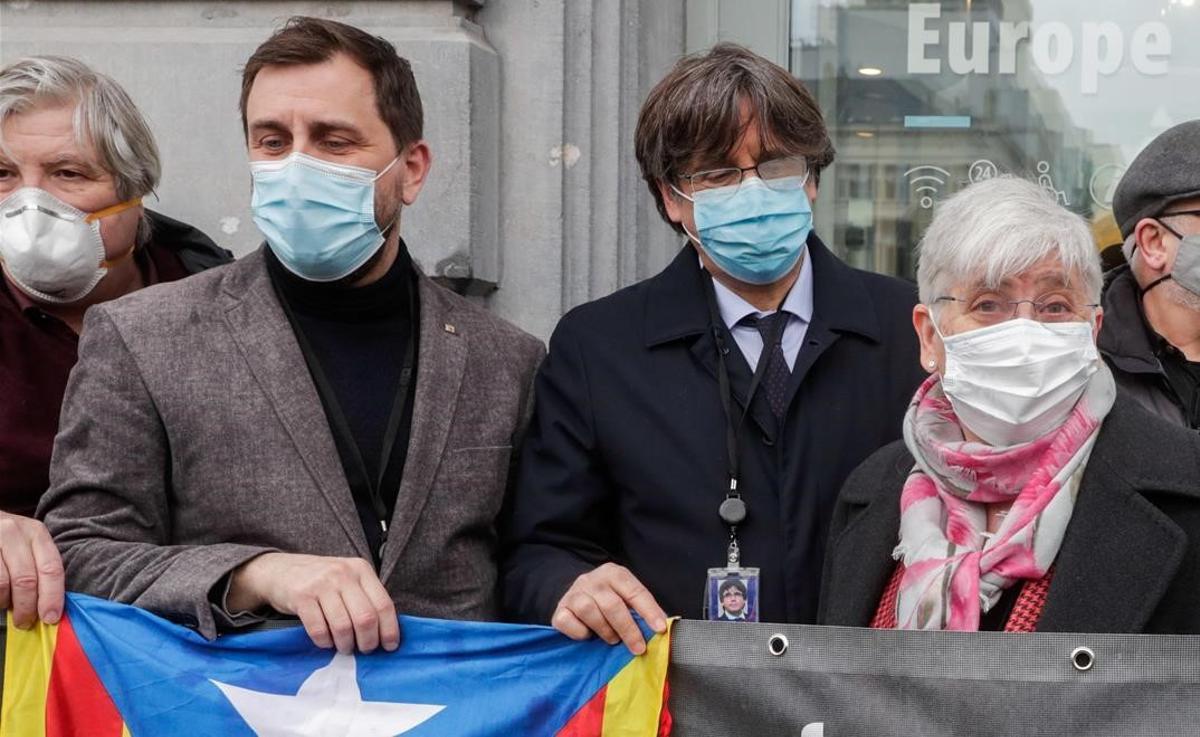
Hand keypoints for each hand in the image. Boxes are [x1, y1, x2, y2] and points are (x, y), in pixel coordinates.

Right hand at [0, 512, 64, 627]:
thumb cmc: (6, 538)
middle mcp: (14, 532)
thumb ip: (38, 566)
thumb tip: (49, 605)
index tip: (51, 617)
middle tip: (25, 622)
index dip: (52, 597)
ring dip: (5, 603)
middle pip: (26, 580)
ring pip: (3, 584)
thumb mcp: (27, 542)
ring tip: (6, 604)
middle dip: (27, 607)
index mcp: (36, 532)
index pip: (51, 568)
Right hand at [228, 553, 398, 653]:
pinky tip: (325, 642)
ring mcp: (321, 584)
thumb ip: (365, 598)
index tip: (389, 646)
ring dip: (346, 645)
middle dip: (368, 641)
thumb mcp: (347, 579)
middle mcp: (343, 574)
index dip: (389, 630)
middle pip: (366, 618)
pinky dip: (325, 642)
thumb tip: (386, 632)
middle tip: (363, 650)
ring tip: (344, 647)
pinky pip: (319, 629)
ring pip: (343, 626)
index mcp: (361, 569)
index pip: (384, 604)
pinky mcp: (301, 596)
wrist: (279, 570)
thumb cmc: (320, 580)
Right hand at [551, 563, 666, 653]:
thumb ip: (642, 611)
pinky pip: (568, 622)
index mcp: (614, 573)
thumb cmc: (608, 601)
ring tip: (612, 640)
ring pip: (589, 610)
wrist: (575, 596)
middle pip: (612, 604)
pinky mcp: (560, 609)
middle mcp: (592, 580)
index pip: (634, 591)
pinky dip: (580, 633)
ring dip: (605, 630)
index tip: (660, 629)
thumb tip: (663, 630)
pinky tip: (588, 636)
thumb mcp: (626, 598)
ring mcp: (574, 593)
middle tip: (638, 648)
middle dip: (628, 629)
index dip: (649, 611)